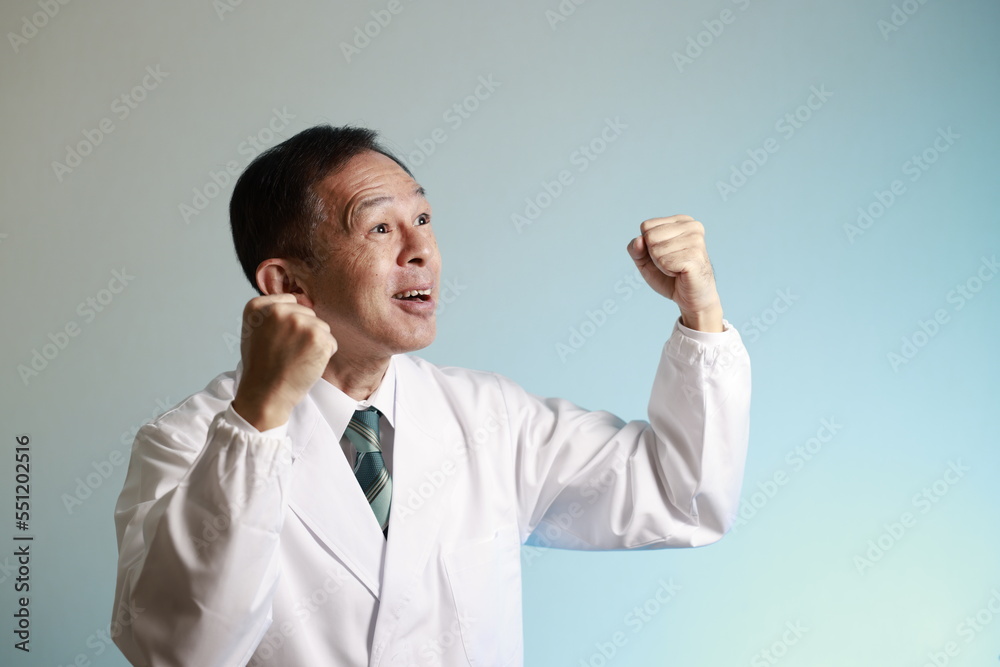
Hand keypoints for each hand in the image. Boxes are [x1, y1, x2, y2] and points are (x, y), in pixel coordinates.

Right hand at [231, 294, 336, 430]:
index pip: (291, 301)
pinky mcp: (317, 337)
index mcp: (258, 306)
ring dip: (314, 343)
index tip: (278, 340)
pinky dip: (324, 354)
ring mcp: (299, 322)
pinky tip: (307, 364)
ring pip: (321, 327)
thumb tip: (304, 299)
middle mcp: (278, 310)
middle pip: (308, 313)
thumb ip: (273, 311)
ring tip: (296, 358)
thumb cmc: (262, 366)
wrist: (265, 394)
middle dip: (303, 332)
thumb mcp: (255, 330)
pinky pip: (331, 341)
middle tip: (287, 352)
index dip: (290, 324)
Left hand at [626, 214, 723, 331]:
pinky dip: (668, 272)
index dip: (648, 246)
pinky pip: (665, 262)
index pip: (646, 226)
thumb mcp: (645, 261)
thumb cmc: (670, 277)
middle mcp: (692, 226)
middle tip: (671, 264)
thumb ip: (636, 249)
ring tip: (677, 269)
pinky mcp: (695, 256)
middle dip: (654, 256)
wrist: (692, 299)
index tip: (664, 254)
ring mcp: (695, 240)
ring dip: (662, 265)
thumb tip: (639, 240)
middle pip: (650, 236)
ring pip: (656, 250)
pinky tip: (681, 274)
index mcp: (682, 221)